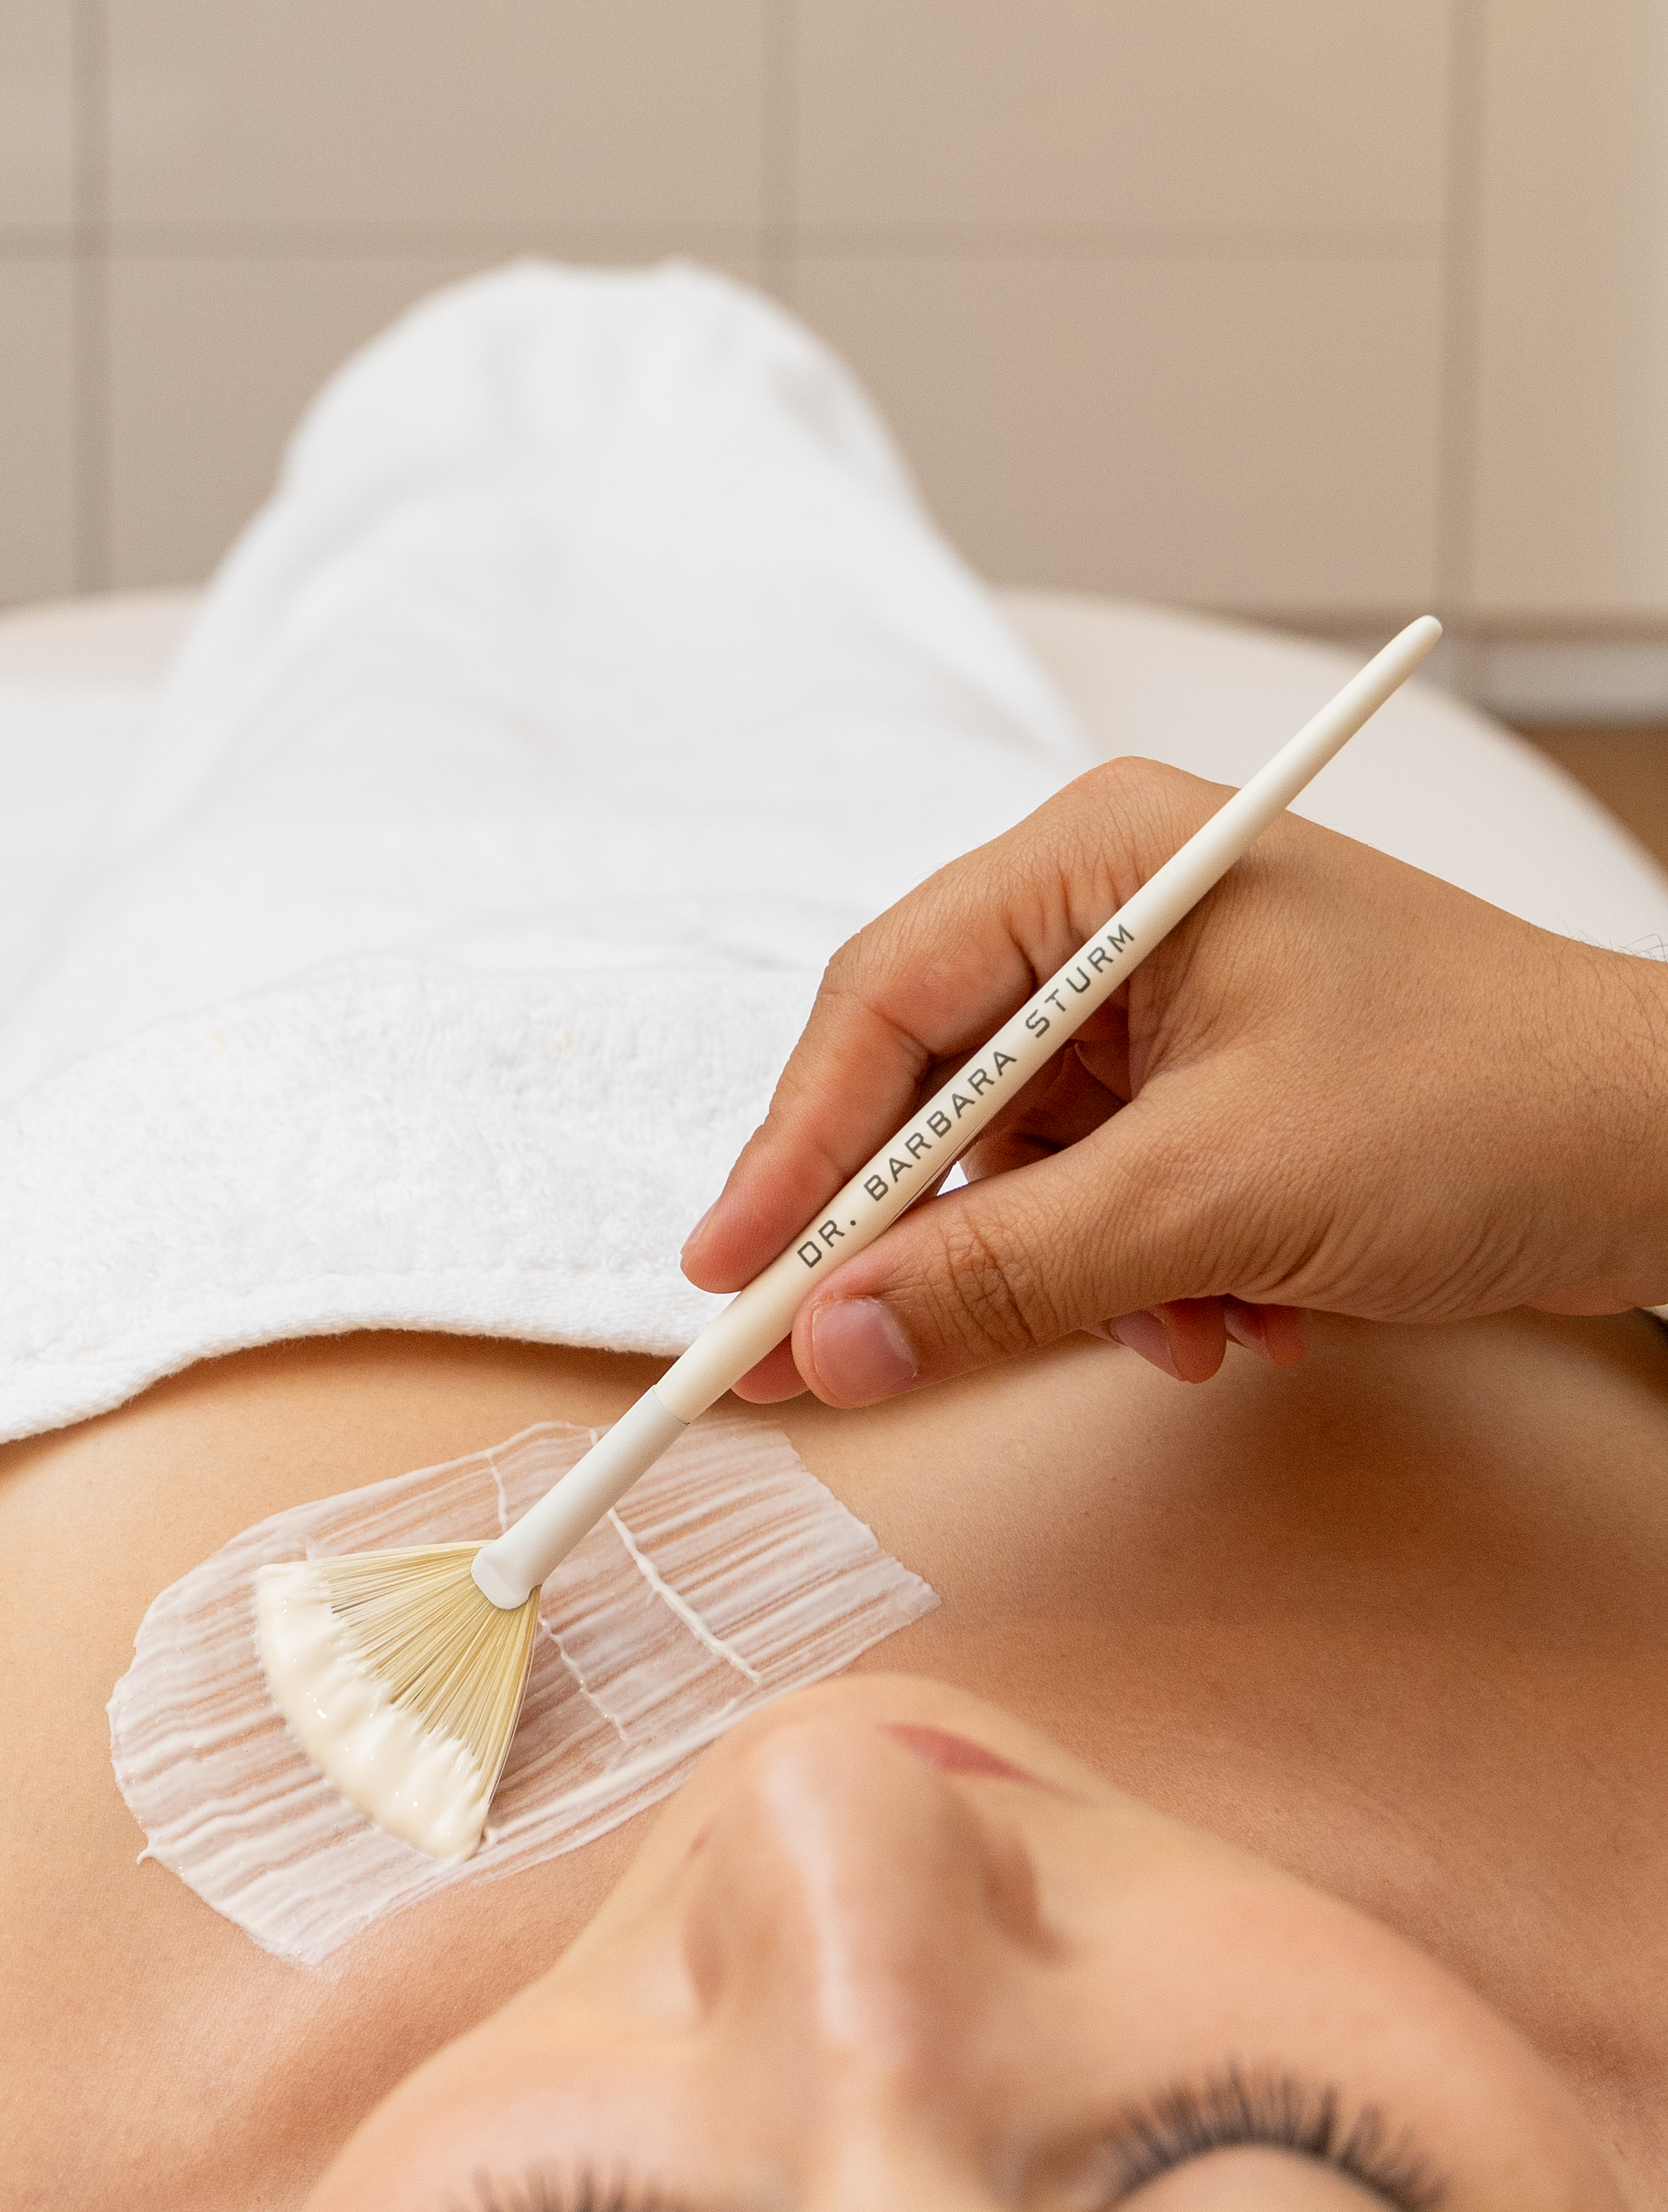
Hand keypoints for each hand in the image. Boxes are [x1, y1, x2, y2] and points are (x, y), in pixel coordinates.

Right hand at [683, 761, 1667, 1407]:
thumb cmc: (1484, 1105)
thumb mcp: (1219, 1200)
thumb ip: (1008, 1271)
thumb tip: (832, 1342)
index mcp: (1106, 854)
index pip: (887, 1000)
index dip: (795, 1151)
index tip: (727, 1279)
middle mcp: (1117, 905)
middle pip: (933, 1086)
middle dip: (932, 1235)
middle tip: (835, 1357)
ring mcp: (1163, 998)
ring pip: (1016, 1165)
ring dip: (1073, 1272)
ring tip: (1181, 1328)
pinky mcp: (1208, 1086)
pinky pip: (1096, 1197)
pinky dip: (1142, 1276)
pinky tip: (1236, 1317)